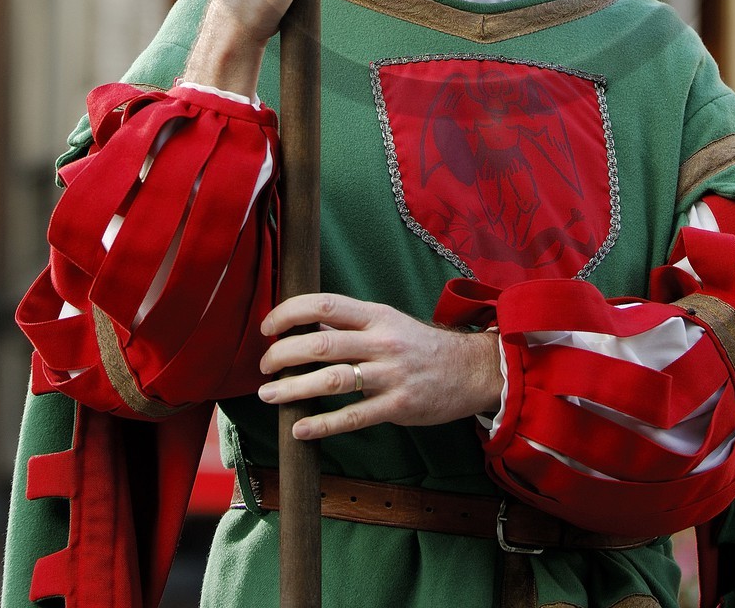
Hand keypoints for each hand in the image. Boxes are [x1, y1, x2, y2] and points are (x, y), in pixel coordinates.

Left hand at [257, 292, 503, 439]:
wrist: (471, 369)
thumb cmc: (421, 347)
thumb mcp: (389, 323)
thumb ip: (352, 326)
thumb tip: (307, 328)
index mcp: (377, 315)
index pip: (325, 304)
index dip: (290, 312)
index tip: (268, 326)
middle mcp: (381, 341)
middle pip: (322, 343)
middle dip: (284, 354)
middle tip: (263, 367)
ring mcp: (390, 374)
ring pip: (333, 379)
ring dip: (294, 388)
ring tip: (269, 396)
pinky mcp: (398, 405)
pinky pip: (354, 417)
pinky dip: (323, 424)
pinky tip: (300, 428)